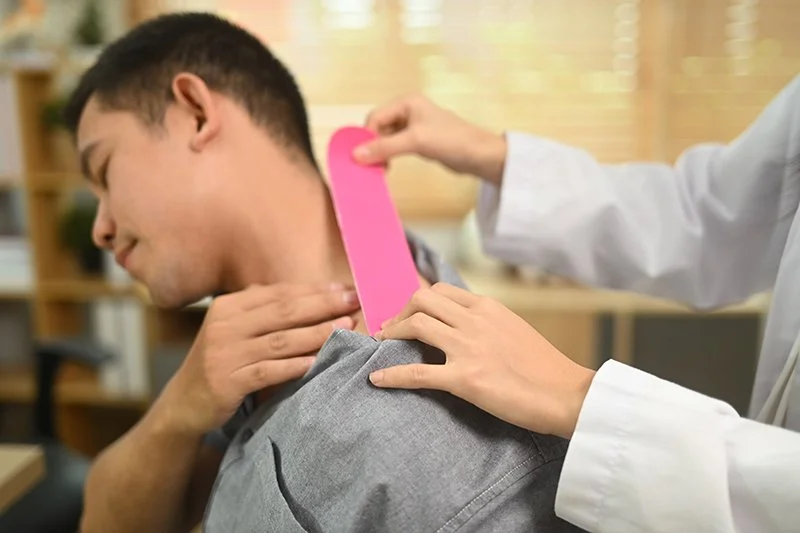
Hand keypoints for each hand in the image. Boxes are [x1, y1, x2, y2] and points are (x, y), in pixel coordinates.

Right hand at [158, 282, 359, 435]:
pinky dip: (293, 367)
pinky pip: (267, 372)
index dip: (314, 290)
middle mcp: (225, 325)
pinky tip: (315, 363)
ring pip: (280, 340)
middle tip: (353, 301)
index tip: (345, 289)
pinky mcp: (226, 381)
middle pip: (283, 312)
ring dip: (316, 333)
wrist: (183, 403)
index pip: (279, 294)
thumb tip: (314, 296)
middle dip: (322, 305)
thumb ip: (264, 312)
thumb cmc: (221, 362)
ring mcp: (224, 354)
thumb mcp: (235, 330)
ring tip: (344, 328)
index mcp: (229, 306)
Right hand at [353, 94, 507, 184]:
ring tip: (380, 168)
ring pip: (386, 138)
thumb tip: (356, 155)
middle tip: (370, 165)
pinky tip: (388, 167)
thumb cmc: (450, 140)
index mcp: (407, 102)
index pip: (375, 117)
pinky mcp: (419, 140)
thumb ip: (385, 147)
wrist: (478, 155)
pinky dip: (389, 155)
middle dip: (373, 144)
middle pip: (378, 127)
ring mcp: (414, 125)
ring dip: (380, 152)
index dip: (366, 136)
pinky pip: (396, 146)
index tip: (361, 157)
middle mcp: (408, 110)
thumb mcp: (415, 141)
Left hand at [369, 283, 594, 438]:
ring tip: (381, 344)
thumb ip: (486, 322)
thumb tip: (461, 325)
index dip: (417, 301)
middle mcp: (475, 320)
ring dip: (391, 334)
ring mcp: (468, 348)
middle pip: (421, 300)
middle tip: (389, 329)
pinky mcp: (465, 379)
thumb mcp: (514, 328)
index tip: (407, 314)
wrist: (567, 394)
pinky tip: (377, 380)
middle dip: (400, 312)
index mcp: (487, 307)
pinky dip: (392, 375)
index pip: (441, 291)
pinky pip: (417, 373)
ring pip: (416, 326)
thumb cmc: (546, 367)